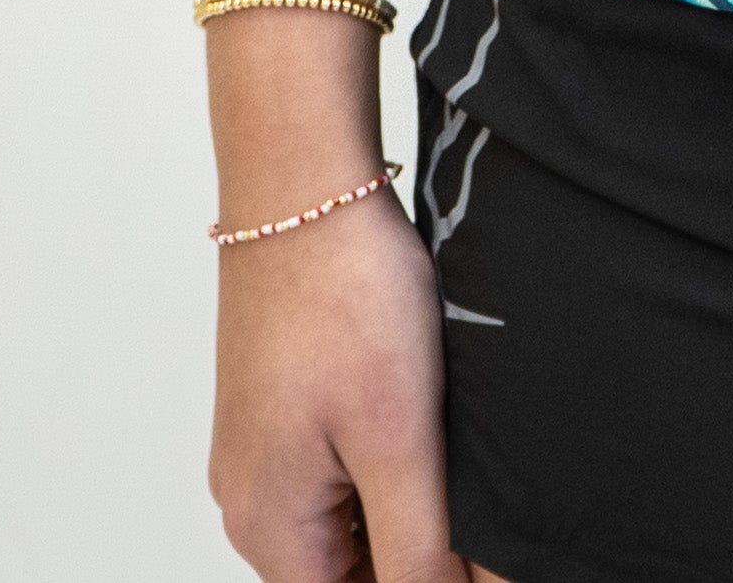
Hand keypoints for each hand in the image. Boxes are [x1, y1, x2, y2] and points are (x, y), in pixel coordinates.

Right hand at [209, 179, 473, 581]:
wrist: (305, 188)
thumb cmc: (346, 301)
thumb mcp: (398, 438)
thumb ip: (417, 546)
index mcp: (270, 529)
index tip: (478, 556)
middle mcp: (252, 502)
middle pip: (347, 573)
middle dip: (418, 554)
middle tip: (480, 507)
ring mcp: (262, 453)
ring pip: (348, 522)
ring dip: (408, 509)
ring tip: (459, 453)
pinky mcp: (283, 407)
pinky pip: (339, 470)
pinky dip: (389, 465)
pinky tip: (433, 421)